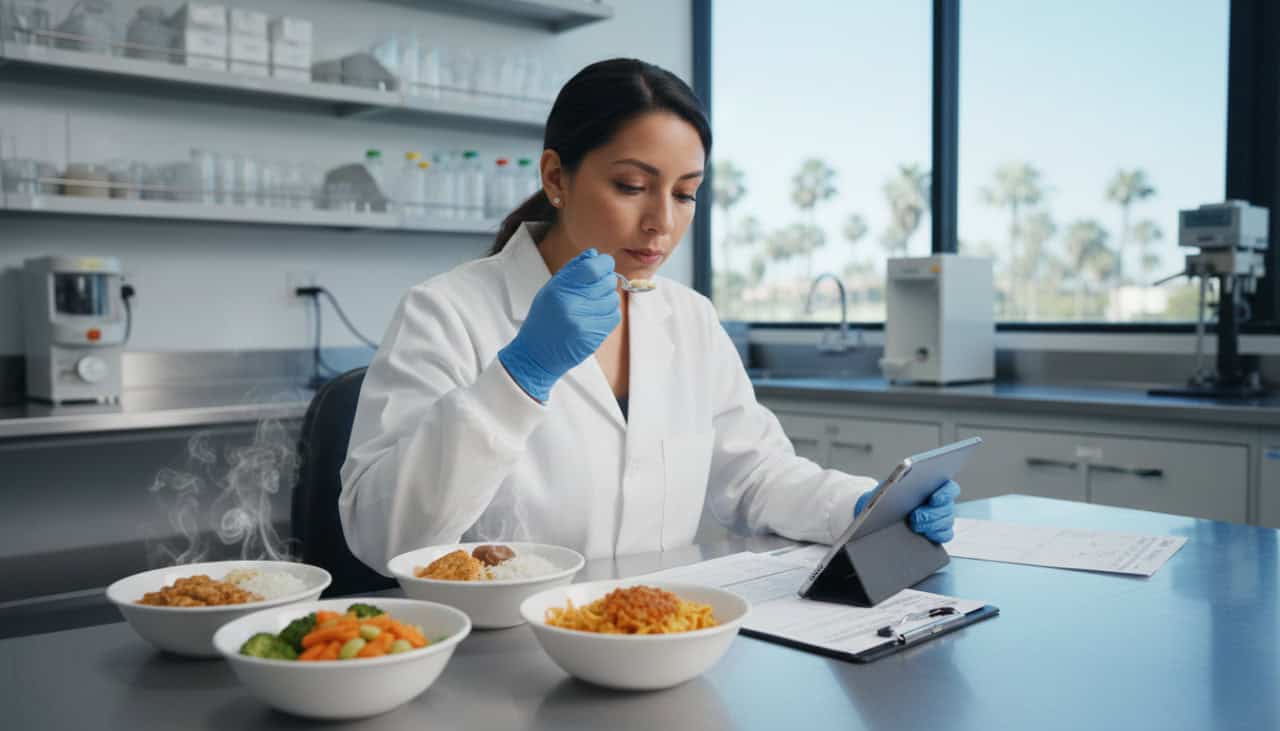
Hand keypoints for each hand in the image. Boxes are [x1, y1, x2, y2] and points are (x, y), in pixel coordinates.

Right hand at [498, 248, 620, 401]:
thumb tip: (594, 254)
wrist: (536, 355)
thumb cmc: (543, 320)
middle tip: (594, 290)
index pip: (593, 268)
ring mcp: (584, 322)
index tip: (604, 265)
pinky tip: (594, 318)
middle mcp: (572, 304)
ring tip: (591, 306)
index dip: (605, 263)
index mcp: (560, 289)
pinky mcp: (593, 337)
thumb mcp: (550, 289)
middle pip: (607, 282)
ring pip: (613, 299)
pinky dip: (608, 315)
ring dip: (606, 300)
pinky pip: (614, 316)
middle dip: (605, 282)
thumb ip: (572, 270)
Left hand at [852, 480, 960, 543]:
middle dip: (932, 513)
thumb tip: (894, 485)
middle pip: (948, 507)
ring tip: (915, 526)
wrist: (882, 514)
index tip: (933, 499)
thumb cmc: (887, 498)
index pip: (950, 488)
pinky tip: (925, 534)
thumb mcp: (886, 489)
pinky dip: (937, 535)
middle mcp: (942, 501)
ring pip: (947, 522)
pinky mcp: (939, 531)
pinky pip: (945, 535)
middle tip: (916, 517)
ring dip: (933, 525)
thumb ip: (892, 486)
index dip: (945, 493)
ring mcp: (942, 517)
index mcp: (934, 485)